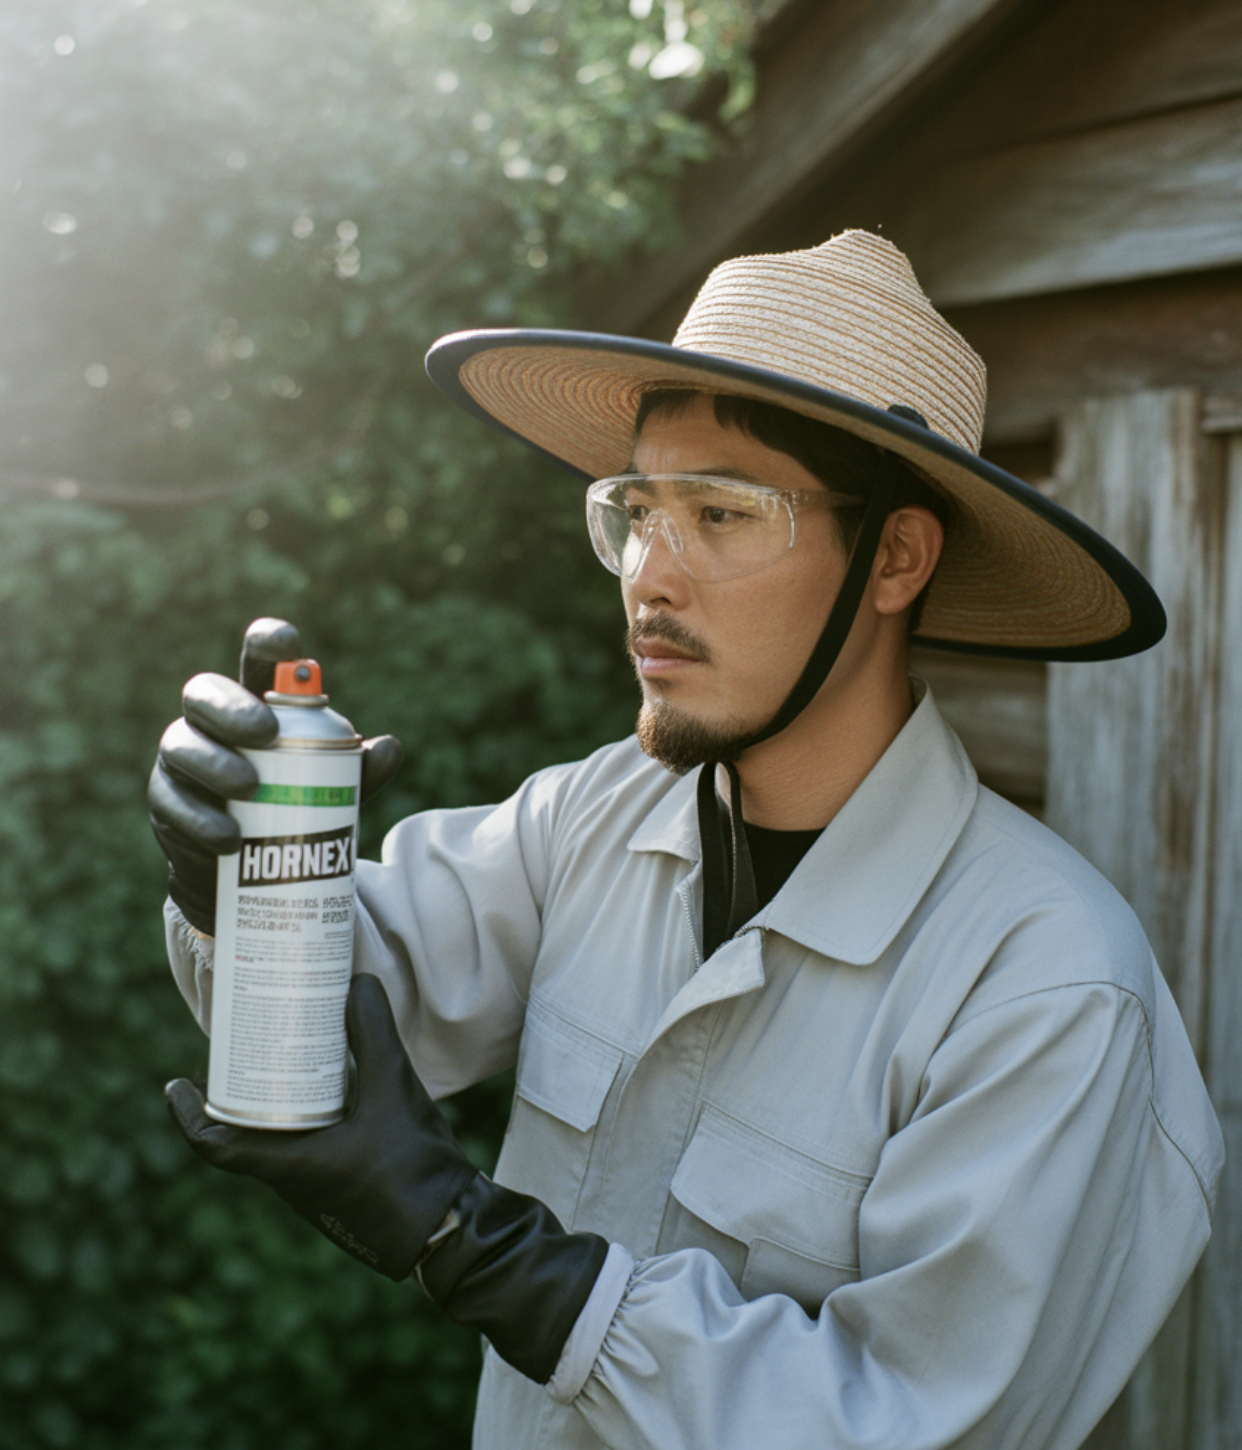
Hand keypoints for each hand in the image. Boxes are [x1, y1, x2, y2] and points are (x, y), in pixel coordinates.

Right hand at [148, 618, 402, 932]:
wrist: (240, 873)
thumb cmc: (287, 810)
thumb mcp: (326, 791)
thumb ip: (354, 770)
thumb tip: (389, 748)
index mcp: (252, 706)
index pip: (254, 662)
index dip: (266, 643)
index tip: (288, 643)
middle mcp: (207, 724)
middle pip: (204, 694)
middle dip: (233, 707)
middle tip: (267, 732)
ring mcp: (181, 762)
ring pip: (181, 745)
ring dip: (214, 762)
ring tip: (249, 786)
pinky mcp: (165, 804)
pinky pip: (173, 803)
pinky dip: (202, 819)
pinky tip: (229, 838)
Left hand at [167, 975, 607, 1383]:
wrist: (450, 1230)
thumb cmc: (412, 1166)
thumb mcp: (394, 1089)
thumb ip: (374, 1034)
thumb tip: (358, 982)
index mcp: (289, 1166)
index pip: (216, 1146)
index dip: (188, 1116)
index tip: (175, 1086)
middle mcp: (295, 1185)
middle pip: (248, 1138)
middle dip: (242, 1096)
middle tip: (246, 1053)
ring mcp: (320, 1194)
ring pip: (282, 1146)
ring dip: (278, 1110)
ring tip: (290, 1063)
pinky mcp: (346, 1194)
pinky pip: (310, 1155)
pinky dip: (308, 1124)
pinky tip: (338, 1095)